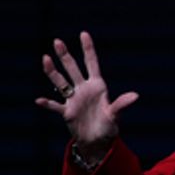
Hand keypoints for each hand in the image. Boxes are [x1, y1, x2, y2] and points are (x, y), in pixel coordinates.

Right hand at [35, 31, 138, 154]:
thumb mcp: (115, 114)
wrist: (98, 141)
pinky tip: (38, 100)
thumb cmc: (109, 126)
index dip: (88, 49)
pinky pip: (55, 106)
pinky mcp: (66, 112)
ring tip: (45, 59)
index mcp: (98, 86)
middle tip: (57, 41)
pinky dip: (48, 104)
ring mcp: (74, 100)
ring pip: (61, 82)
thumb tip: (136, 96)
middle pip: (73, 68)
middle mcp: (84, 89)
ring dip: (52, 72)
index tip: (83, 33)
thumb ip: (122, 104)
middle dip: (65, 55)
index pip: (92, 63)